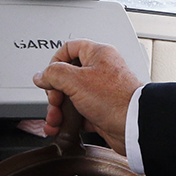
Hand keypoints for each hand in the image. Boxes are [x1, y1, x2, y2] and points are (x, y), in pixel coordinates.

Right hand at [32, 40, 143, 154]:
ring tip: (55, 120)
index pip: (69, 48)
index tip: (49, 76)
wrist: (134, 126)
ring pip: (70, 97)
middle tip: (55, 101)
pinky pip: (78, 113)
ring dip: (58, 109)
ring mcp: (101, 91)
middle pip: (66, 76)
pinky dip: (67, 120)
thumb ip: (53, 74)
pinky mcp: (101, 110)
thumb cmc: (115, 100)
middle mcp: (100, 71)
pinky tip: (60, 127)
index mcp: (98, 54)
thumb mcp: (76, 80)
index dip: (55, 61)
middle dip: (54, 93)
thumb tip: (41, 75)